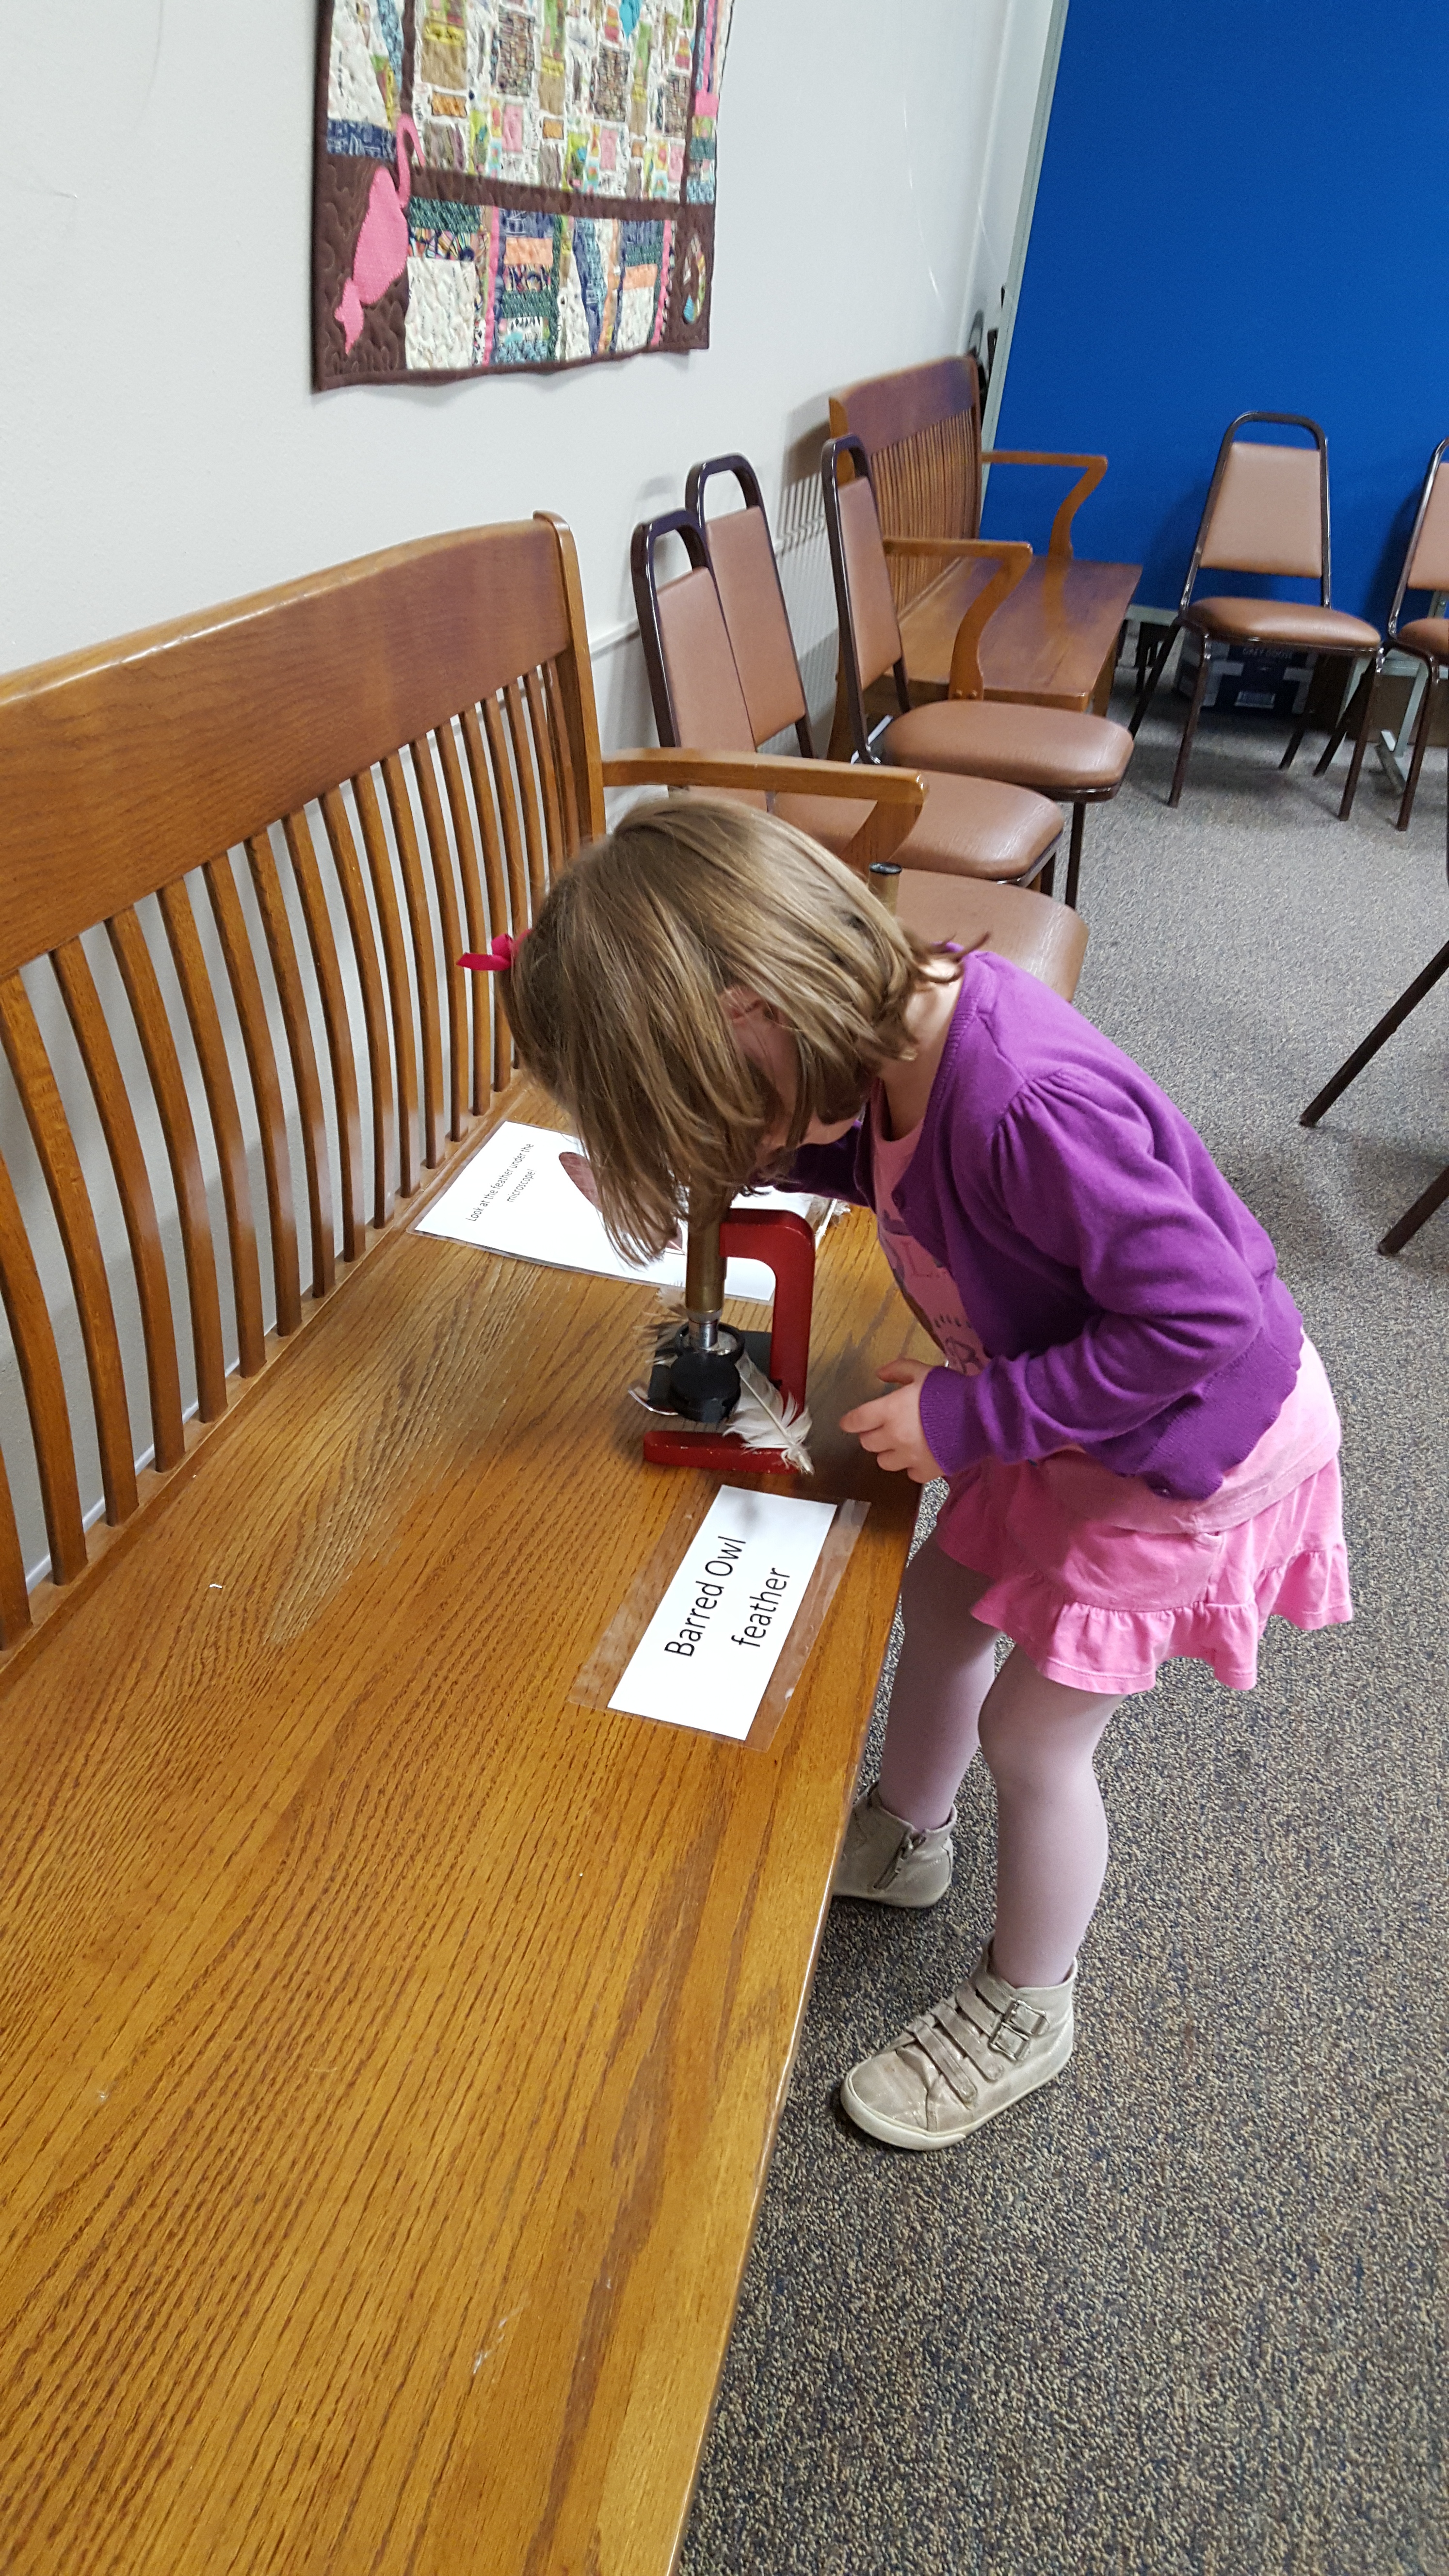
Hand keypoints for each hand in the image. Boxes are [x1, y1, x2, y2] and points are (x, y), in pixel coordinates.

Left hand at [840, 1358, 940, 1481]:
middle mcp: (894, 1436)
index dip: (850, 1422)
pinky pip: (909, 1473)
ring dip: (889, 1452)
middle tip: (883, 1428)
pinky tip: (921, 1455)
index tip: (850, 1422)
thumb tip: (878, 1374)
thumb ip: (898, 1370)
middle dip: (872, 1435)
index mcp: (889, 1410)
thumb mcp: (923, 1371)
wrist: (982, 1416)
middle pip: (867, 1443)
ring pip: (884, 1462)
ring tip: (902, 1443)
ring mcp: (909, 1457)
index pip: (856, 1420)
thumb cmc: (950, 1391)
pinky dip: (912, 1466)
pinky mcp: (926, 1472)